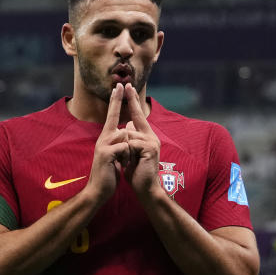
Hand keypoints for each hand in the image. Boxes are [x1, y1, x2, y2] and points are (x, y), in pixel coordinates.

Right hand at [87, 84, 129, 201]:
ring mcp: (103, 144)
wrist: (98, 190)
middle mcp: (103, 138)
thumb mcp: (115, 155)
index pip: (112, 114)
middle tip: (120, 148)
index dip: (116, 100)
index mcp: (106, 137)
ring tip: (121, 163)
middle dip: (127, 141)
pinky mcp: (106, 153)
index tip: (119, 85)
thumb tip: (125, 129)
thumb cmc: (108, 174)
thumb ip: (119, 142)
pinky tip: (119, 166)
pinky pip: (124, 147)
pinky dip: (126, 157)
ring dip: (128, 152)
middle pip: (120, 124)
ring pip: (125, 135)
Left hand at [122, 83, 161, 198]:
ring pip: (128, 132)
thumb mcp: (131, 153)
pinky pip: (131, 142)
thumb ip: (131, 138)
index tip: (128, 86)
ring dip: (123, 146)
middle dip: (132, 102)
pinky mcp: (150, 149)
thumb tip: (129, 123)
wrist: (145, 189)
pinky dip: (125, 152)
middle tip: (124, 85)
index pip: (139, 115)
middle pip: (136, 117)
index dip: (133, 101)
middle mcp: (152, 136)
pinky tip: (128, 162)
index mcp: (147, 137)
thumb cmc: (137, 173)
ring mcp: (152, 142)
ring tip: (125, 161)